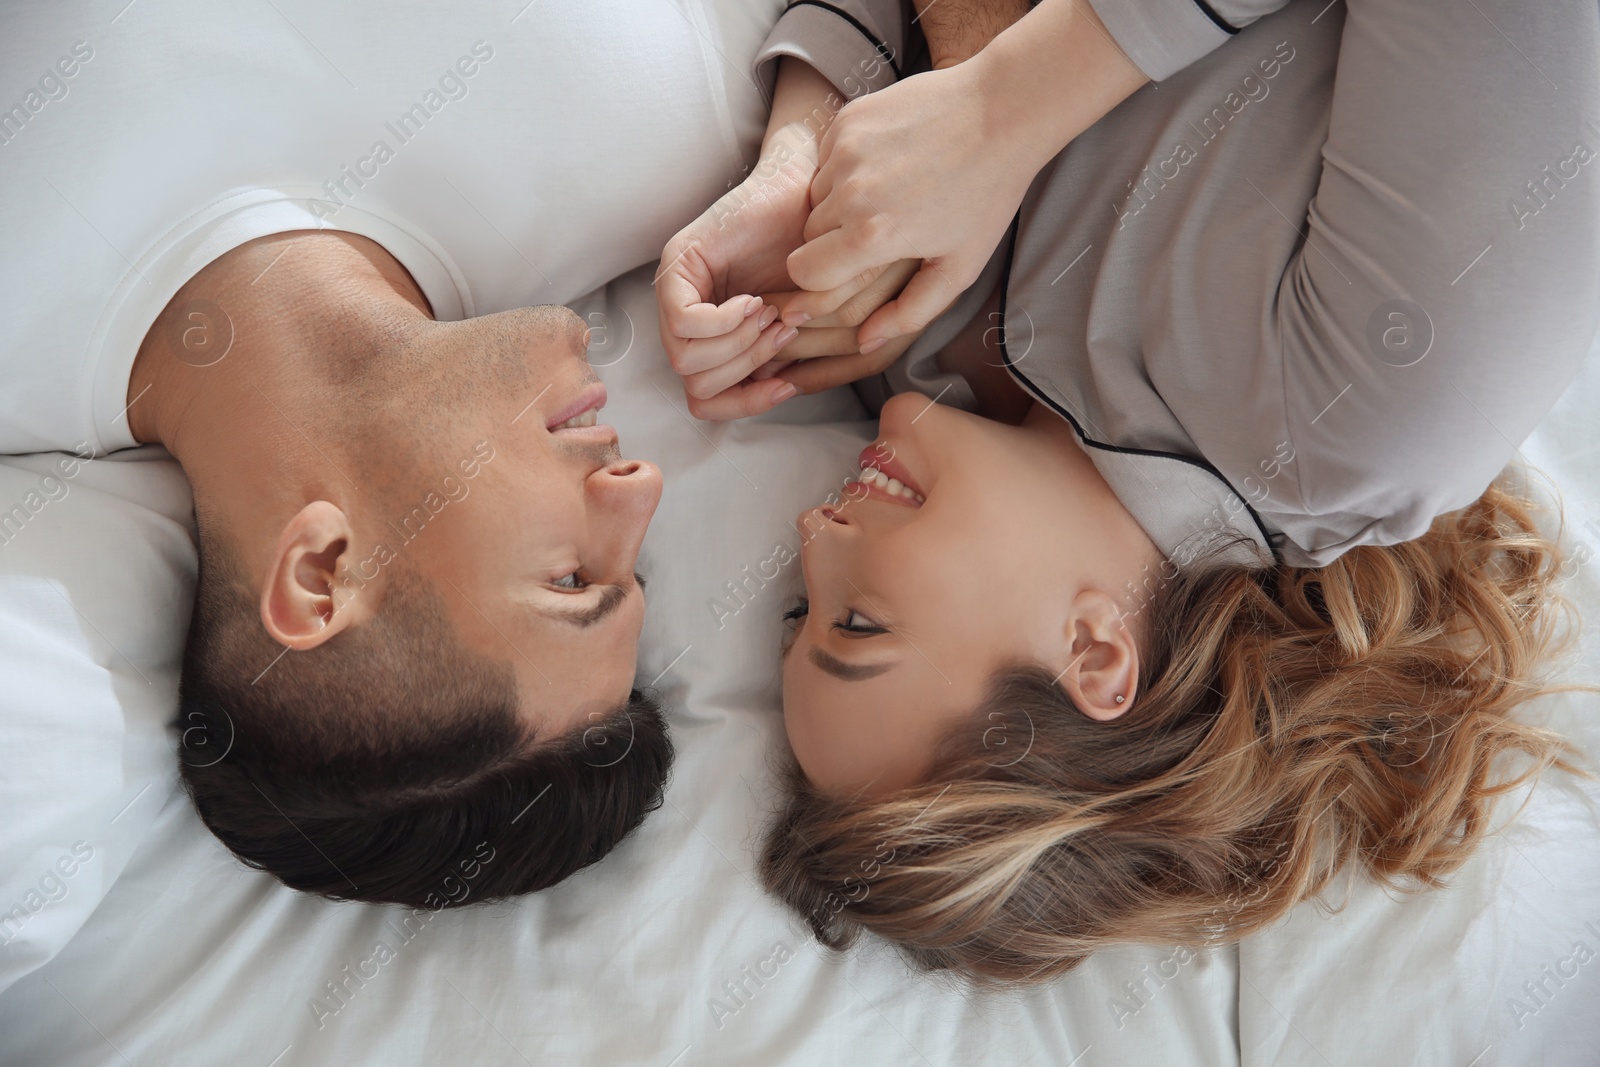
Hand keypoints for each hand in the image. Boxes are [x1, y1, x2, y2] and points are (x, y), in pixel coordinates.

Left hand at [657, 131, 927, 418]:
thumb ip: (778, 365)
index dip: (747, 404)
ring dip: (739, 346)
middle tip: (784, 333)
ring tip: (774, 314)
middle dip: (749, 369)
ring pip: (685, 362)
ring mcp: (675, 293)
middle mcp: (687, 323)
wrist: (814, 197)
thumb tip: (772, 391)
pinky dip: (724, 322)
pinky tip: (755, 300)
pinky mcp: (675, 266)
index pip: (707, 401)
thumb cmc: (817, 259)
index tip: (787, 385)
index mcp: (715, 343)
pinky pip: (684, 323)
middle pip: (697, 387)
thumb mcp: (799, 329)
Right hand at [788, 0, 1145, 355]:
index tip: (845, 269)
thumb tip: (865, 343)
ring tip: (889, 193)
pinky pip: (827, 157)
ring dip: (839, 201)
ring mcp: (846, 151)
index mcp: (872, 236)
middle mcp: (850, 193)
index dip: (821, 277)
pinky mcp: (849, 119)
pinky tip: (889, 161)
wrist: (1003, 112)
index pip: (804, 272)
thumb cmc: (987, 195)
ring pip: (815, 195)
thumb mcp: (958, 268)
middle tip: (881, 228)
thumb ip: (908, 313)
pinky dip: (846, 165)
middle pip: (809, 235)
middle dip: (834, 239)